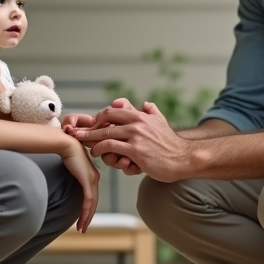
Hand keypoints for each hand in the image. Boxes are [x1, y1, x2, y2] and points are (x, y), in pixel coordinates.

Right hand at [60, 139, 100, 232]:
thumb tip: (68, 178)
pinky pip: (88, 200)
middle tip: (83, 228)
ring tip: (82, 228)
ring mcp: (92, 179)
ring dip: (87, 217)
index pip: (92, 196)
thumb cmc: (66, 151)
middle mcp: (95, 178)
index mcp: (92, 175)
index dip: (89, 209)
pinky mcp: (87, 180)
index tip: (83, 219)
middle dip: (88, 217)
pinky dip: (85, 211)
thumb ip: (73, 173)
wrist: (66, 143)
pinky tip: (82, 220)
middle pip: (94, 202)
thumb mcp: (72, 165)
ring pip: (92, 204)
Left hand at [68, 101, 190, 182]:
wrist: (184, 158)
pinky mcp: (135, 151)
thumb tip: (146, 104)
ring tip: (88, 147)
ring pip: (105, 134)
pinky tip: (97, 155)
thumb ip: (153, 112)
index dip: (100, 118)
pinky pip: (110, 147)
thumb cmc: (171, 144)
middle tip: (78, 133)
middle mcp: (137, 123)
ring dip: (91, 140)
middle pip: (105, 119)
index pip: (113, 110)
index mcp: (141, 116)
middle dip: (89, 126)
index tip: (93, 126)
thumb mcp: (162, 122)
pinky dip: (100, 150)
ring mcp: (136, 136)